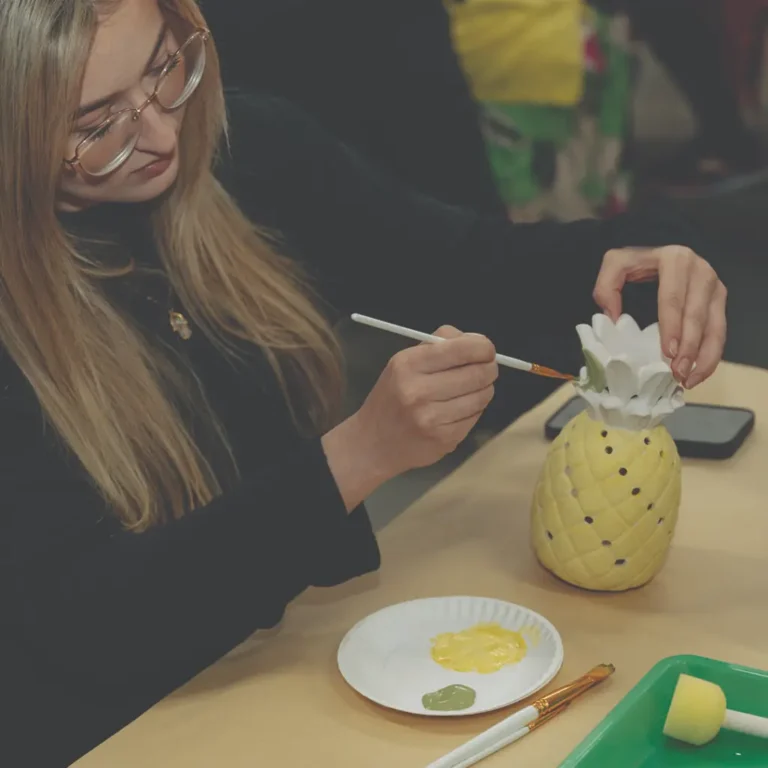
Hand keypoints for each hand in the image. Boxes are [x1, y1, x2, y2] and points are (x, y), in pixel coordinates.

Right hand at [322, 327, 497, 509]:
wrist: (373, 443)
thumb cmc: (393, 395)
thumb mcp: (404, 362)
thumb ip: (439, 344)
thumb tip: (477, 341)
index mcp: (408, 365)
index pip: (461, 349)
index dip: (483, 347)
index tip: (486, 349)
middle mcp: (418, 391)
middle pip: (478, 373)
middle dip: (489, 368)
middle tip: (487, 367)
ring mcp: (432, 418)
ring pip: (482, 396)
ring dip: (484, 389)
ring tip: (471, 389)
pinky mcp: (444, 439)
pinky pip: (476, 417)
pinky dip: (474, 410)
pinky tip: (459, 409)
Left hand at [593, 246, 726, 387]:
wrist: (660, 254)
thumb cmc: (637, 263)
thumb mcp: (616, 264)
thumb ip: (607, 286)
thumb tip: (613, 316)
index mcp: (676, 260)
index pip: (673, 298)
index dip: (672, 326)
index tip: (668, 352)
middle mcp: (701, 271)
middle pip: (697, 315)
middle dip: (689, 348)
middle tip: (677, 372)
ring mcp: (715, 287)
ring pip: (715, 327)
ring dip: (704, 357)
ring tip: (687, 379)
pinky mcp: (720, 301)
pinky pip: (720, 332)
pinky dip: (710, 355)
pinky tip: (696, 373)